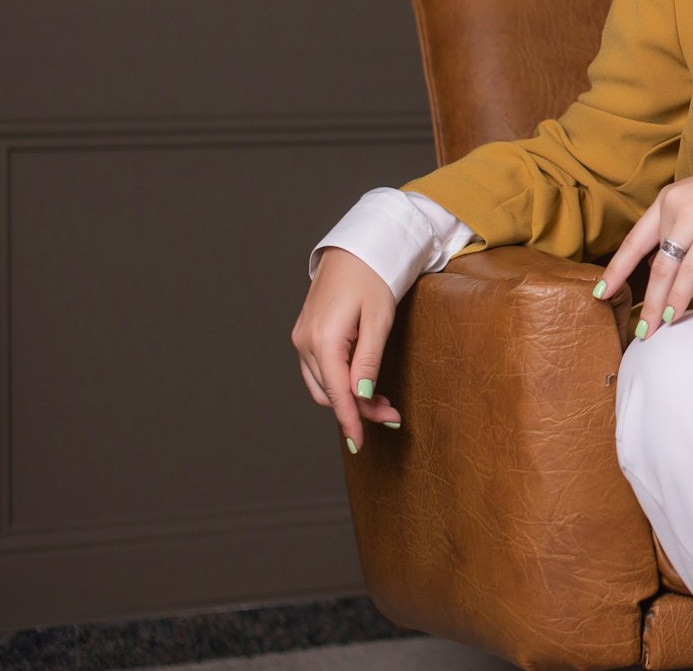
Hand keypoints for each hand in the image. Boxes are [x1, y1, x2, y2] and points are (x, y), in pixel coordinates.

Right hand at [291, 247, 403, 452]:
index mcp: (323, 340)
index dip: (351, 421)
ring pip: (321, 385)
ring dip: (347, 398)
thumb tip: (360, 397)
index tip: (361, 444)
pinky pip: (318, 370)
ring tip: (380, 400)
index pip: (337, 394)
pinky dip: (337, 382)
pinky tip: (359, 383)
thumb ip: (368, 361)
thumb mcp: (379, 319)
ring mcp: (301, 339)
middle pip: (330, 393)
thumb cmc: (373, 278)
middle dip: (358, 409)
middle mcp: (304, 343)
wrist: (357, 248)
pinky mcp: (305, 334)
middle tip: (391, 413)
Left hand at [598, 147, 692, 337]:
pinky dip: (681, 296)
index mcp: (669, 198)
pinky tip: (674, 313)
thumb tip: (665, 261)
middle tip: (636, 327)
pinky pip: (691, 271)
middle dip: (641, 297)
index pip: (635, 238)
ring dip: (657, 304)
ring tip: (651, 329)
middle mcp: (674, 205)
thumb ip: (681, 228)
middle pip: (650, 260)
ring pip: (666, 269)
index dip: (617, 267)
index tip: (602, 290)